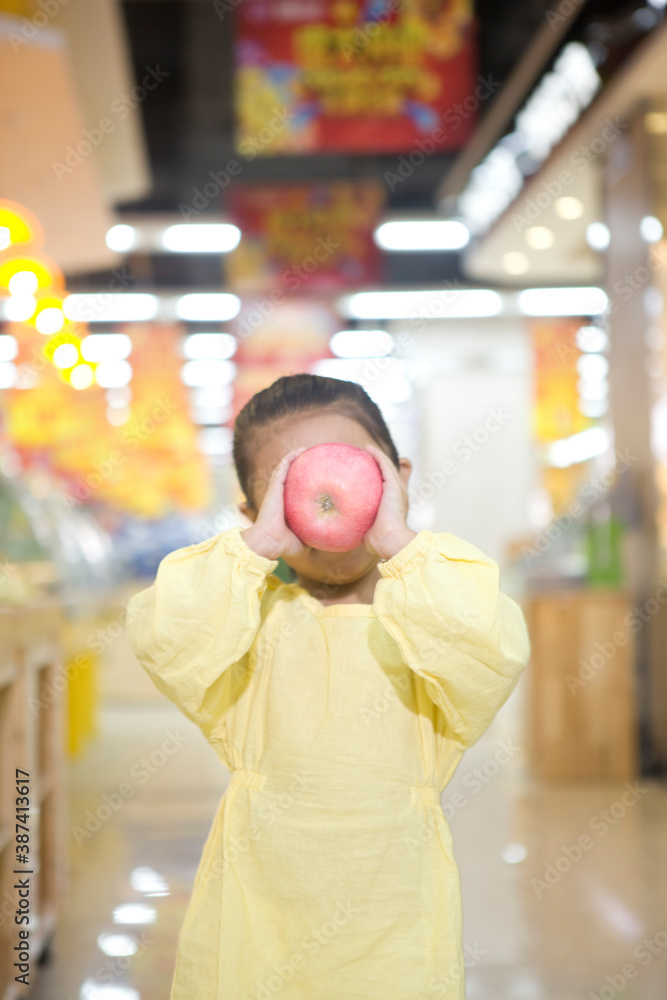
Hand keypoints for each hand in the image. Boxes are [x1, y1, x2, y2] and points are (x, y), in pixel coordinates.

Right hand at [240, 448, 311, 559]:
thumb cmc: (284, 545)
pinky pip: (282, 468)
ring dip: (294, 458)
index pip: (294, 492)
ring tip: (305, 450)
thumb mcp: (303, 541)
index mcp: (285, 508)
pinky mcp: (274, 487)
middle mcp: (280, 498)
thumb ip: (313, 537)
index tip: (315, 478)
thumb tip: (328, 538)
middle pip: (289, 478)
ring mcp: (276, 491)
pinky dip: (289, 459)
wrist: (269, 543)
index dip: (303, 484)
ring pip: (284, 469)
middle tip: (312, 460)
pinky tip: (299, 451)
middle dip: (299, 468)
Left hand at [362, 444, 416, 560]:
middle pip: (391, 473)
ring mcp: (398, 489)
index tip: (372, 474)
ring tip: (367, 449)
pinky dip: (377, 456)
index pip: (391, 488)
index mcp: (396, 505)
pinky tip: (368, 449)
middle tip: (367, 457)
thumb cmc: (379, 542)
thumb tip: (348, 532)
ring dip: (378, 456)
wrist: (391, 541)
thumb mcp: (370, 532)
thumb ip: (362, 527)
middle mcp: (400, 495)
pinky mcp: (393, 485)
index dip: (383, 479)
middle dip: (380, 463)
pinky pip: (384, 465)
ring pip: (388, 466)